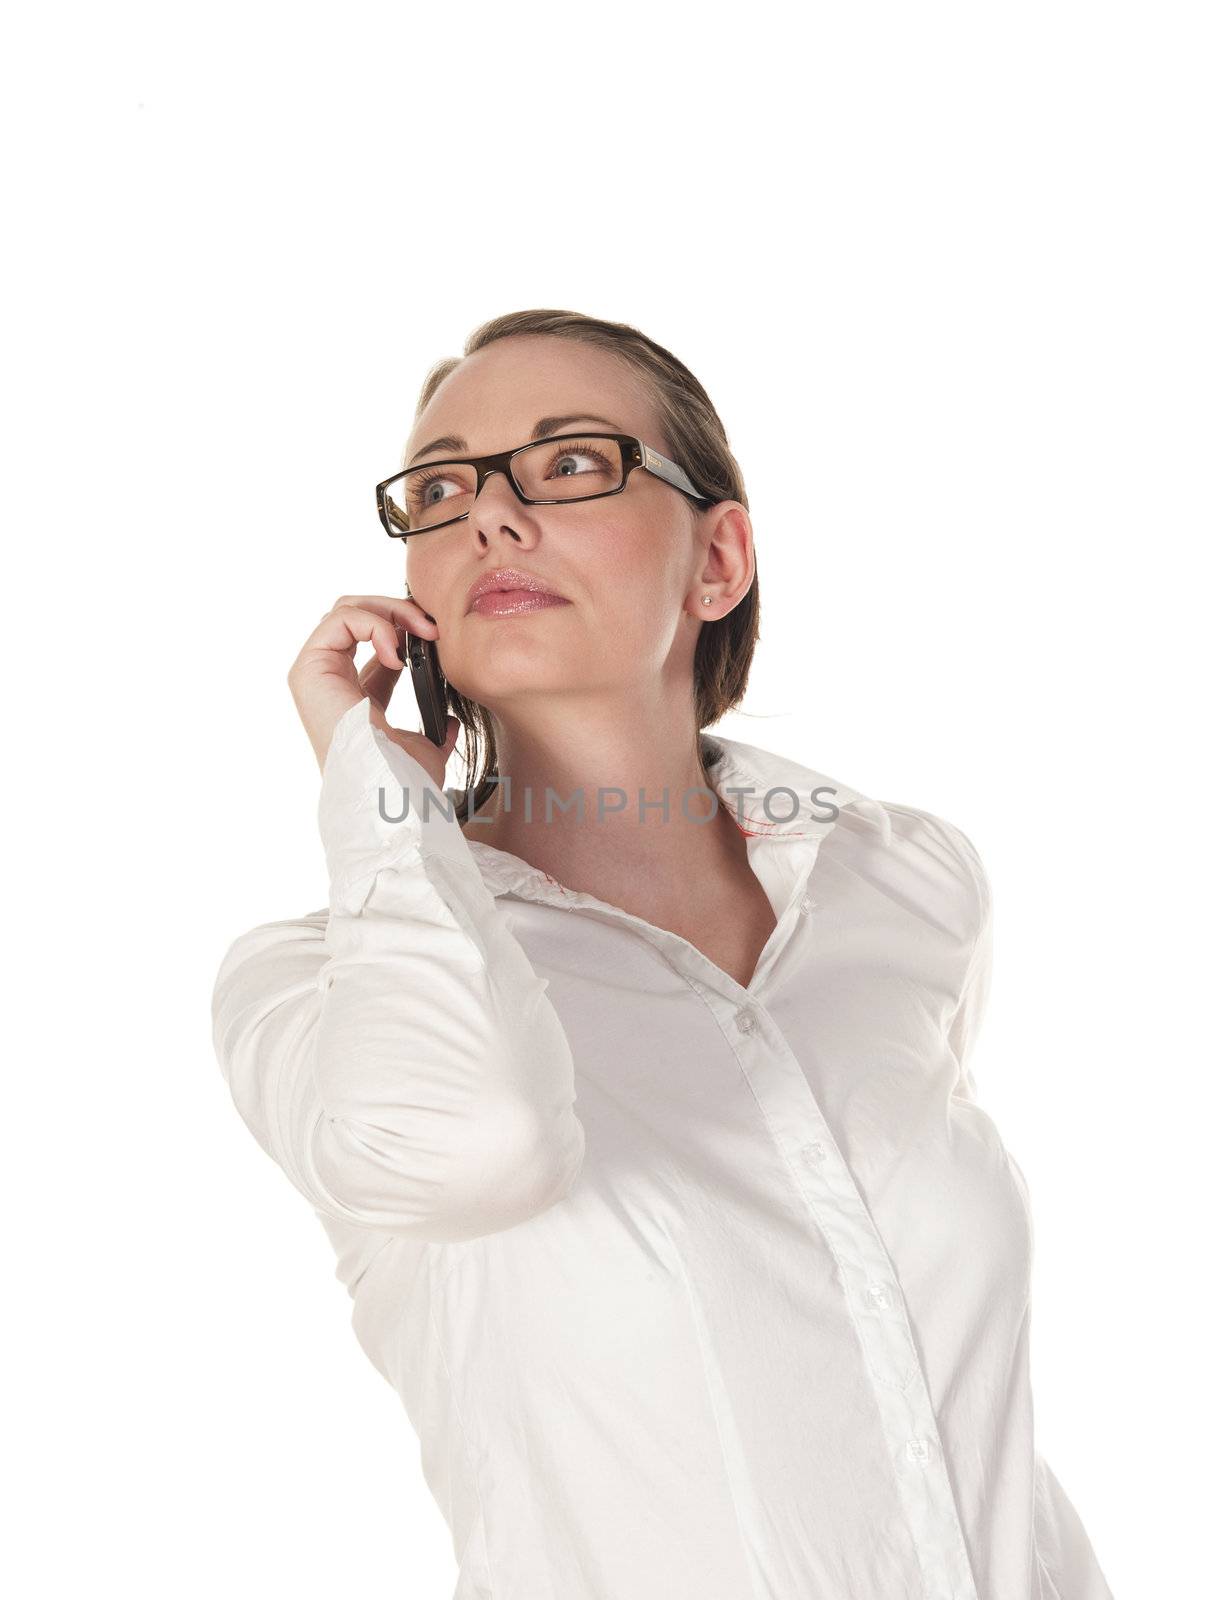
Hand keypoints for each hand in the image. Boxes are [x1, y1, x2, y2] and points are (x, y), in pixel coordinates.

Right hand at [287, 594, 459, 784]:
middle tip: (432, 628)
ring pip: (348, 609)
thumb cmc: (405, 779)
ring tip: (421, 634)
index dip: (405, 628)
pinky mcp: (309, 670)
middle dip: (398, 611)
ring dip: (391, 612)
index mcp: (354, 695)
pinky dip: (375, 624)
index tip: (437, 637)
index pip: (373, 641)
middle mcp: (329, 680)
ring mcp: (315, 674)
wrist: (390, 791)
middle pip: (357, 614)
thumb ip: (436, 730)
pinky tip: (398, 654)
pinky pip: (341, 619)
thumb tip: (452, 722)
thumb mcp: (428, 747)